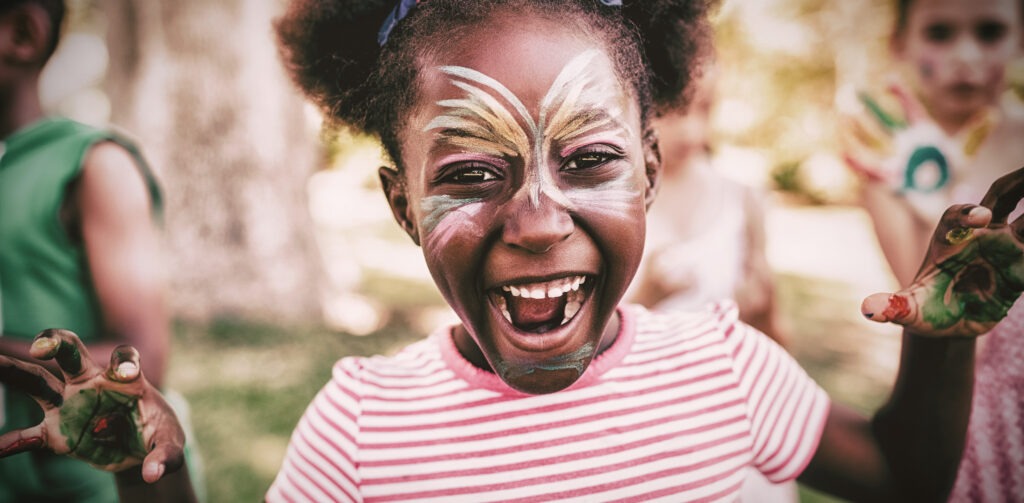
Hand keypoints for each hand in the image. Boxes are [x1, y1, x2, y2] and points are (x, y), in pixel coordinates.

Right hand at [0, 329, 184, 482]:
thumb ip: (164, 455)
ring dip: (15, 372)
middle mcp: (92, 384)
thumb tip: (151, 474)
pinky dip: (12, 443)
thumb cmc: (156, 433)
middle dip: (55, 342)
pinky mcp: (56, 432)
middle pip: (71, 353)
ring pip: (38, 381)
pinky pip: (29, 436)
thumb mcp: (170, 442)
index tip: (126, 373)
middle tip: (39, 346)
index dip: (124, 362)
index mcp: (125, 380)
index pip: (124, 358)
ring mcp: (70, 404)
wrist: (139, 449)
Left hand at [862, 167, 1023, 335]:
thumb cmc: (924, 312)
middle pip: (1004, 194)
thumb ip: (893, 307)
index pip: (959, 216)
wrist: (946, 322)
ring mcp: (1007, 244)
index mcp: (949, 239)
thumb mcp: (908, 312)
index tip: (983, 218)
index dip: (969, 214)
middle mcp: (980, 234)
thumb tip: (869, 310)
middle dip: (1021, 181)